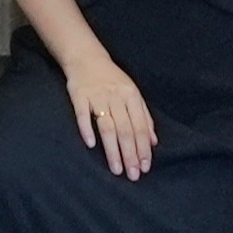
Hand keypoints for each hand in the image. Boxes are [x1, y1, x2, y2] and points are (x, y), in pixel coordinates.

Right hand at [56, 42, 157, 181]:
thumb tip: (153, 142)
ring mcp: (97, 96)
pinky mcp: (78, 95)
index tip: (144, 168)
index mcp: (131, 96)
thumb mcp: (132, 93)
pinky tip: (91, 145)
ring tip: (117, 169)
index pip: (140, 127)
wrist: (86, 57)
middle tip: (133, 175)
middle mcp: (116, 97)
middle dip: (130, 154)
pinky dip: (86, 129)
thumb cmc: (112, 79)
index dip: (143, 148)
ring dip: (112, 149)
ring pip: (107, 126)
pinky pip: (82, 114)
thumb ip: (144, 117)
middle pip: (125, 130)